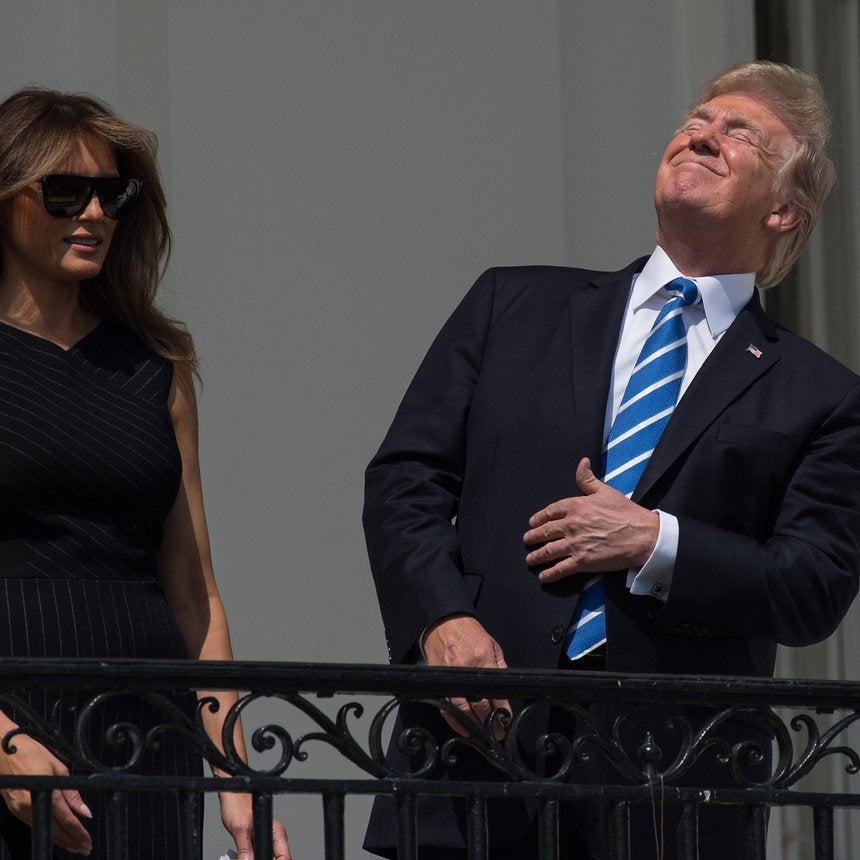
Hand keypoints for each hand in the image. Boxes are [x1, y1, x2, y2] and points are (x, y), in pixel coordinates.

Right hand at [0, 733, 91, 854]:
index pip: (66, 820)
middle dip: (71, 841)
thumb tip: (83, 810)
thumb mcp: (57, 767)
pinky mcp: (16, 810)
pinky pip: (35, 824)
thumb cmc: (30, 752)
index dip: (79, 833)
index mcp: (44, 793)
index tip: (87, 841)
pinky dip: (48, 832)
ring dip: (60, 840)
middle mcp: (30, 806)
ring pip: (45, 830)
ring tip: (74, 846)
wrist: (3, 750)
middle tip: (84, 848)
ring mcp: (20, 810)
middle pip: (55, 830)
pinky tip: (56, 835)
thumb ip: (71, 792)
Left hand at [219, 791, 290, 859]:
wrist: (232, 794)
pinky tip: (243, 857)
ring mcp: (268, 839)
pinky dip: (251, 858)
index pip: (284, 858)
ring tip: (244, 857)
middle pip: (277, 859)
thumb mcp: (240, 829)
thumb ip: (245, 849)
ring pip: (267, 858)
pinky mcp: (259, 841)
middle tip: (248, 859)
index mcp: (277, 832)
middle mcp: (276, 837)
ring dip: (257, 859)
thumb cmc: (237, 803)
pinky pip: (259, 855)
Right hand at [422, 614, 510, 737]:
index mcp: (484, 660)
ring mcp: (451, 677)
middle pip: (479, 706)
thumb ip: (499, 669)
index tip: (506, 722)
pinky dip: (454, 721)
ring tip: (482, 736)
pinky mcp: (439, 681)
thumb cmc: (470, 634)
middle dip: (490, 724)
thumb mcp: (493, 646)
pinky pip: (446, 707)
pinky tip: (463, 727)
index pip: (496, 695)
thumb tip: (506, 693)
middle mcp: (467, 671)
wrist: (445, 624)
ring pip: (462, 711)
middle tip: (497, 733)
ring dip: (473, 727)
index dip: (503, 712)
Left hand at [523, 457, 658, 583]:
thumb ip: (588, 479)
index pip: (549, 512)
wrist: (642, 535)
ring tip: (530, 559)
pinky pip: (560, 569)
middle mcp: (571, 525)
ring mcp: (575, 544)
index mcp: (575, 506)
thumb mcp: (605, 491)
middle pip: (545, 532)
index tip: (532, 523)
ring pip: (548, 551)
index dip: (538, 519)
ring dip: (536, 556)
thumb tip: (582, 462)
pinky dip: (549, 574)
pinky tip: (542, 576)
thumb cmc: (626, 512)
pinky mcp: (582, 561)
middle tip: (527, 540)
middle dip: (533, 538)